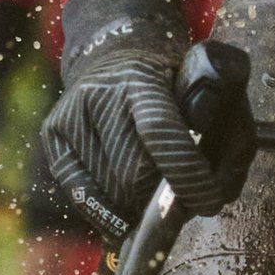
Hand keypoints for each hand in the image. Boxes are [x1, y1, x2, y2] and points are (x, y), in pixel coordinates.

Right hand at [29, 26, 253, 247]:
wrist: (116, 56)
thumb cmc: (171, 81)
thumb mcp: (204, 92)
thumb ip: (222, 134)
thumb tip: (215, 194)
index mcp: (141, 78)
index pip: (160, 131)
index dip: (186, 173)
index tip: (208, 202)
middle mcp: (98, 94)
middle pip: (132, 173)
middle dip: (163, 198)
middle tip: (183, 199)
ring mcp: (70, 114)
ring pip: (110, 190)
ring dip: (139, 208)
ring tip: (155, 197)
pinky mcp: (53, 134)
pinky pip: (79, 193)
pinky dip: (108, 214)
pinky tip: (126, 218)